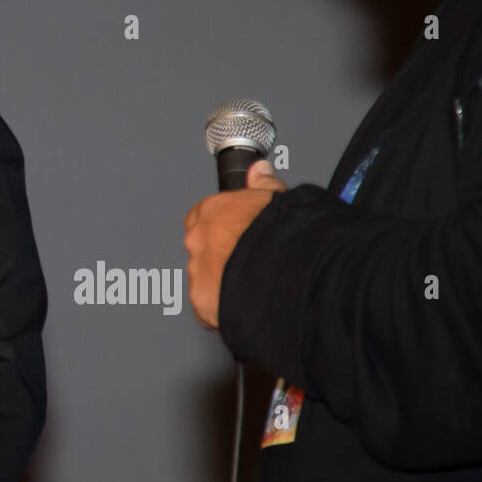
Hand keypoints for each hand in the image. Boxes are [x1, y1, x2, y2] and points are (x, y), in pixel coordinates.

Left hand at [183, 160, 287, 328]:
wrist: (284, 272)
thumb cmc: (282, 234)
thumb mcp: (277, 198)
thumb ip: (264, 184)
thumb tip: (260, 170)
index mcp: (213, 211)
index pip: (205, 217)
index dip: (224, 228)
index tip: (238, 236)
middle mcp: (199, 240)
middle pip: (204, 250)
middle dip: (222, 257)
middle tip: (248, 265)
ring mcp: (198, 271)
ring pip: (205, 280)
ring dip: (223, 284)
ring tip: (252, 288)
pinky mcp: (202, 302)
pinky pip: (207, 309)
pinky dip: (222, 310)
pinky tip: (245, 306)